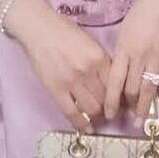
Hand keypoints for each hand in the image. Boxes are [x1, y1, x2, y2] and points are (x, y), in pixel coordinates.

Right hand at [7, 0, 111, 131]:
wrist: (38, 28)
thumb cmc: (64, 31)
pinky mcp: (56, 90)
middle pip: (105, 99)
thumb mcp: (90, 42)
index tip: (120, 103)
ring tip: (96, 115)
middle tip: (109, 111)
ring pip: (92, 109)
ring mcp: (72, 82)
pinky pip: (72, 113)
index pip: (116, 85)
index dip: (119, 97)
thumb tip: (110, 82)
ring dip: (96, 115)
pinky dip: (81, 124)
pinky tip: (87, 128)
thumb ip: (101, 61)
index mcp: (100, 57)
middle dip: (109, 108)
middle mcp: (88, 71)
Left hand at [103, 0, 158, 120]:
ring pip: (150, 88)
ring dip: (146, 107)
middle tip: (130, 120)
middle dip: (129, 107)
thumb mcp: (126, 27)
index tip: (109, 113)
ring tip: (144, 121)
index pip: (114, 80)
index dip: (111, 100)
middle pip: (132, 88)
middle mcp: (139, 55)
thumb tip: (121, 69)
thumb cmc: (144, 7)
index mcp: (123, 47)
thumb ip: (124, 49)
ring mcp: (158, 55)